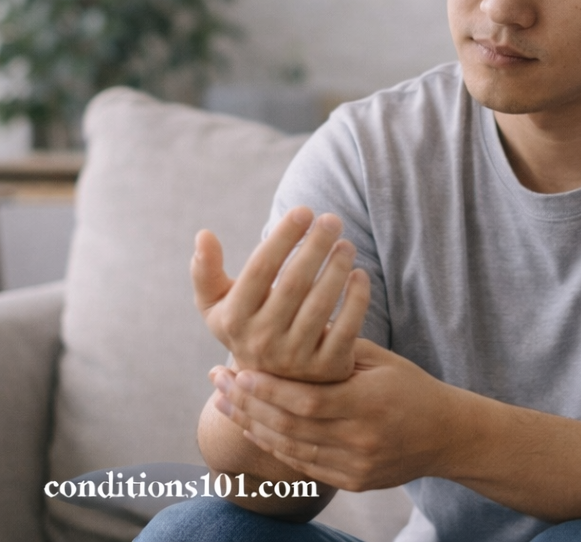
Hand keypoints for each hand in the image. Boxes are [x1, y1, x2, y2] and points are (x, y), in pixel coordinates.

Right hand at [192, 206, 370, 381]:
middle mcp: (262, 341)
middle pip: (294, 283)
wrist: (272, 386)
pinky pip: (347, 327)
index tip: (304, 210)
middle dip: (315, 246)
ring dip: (337, 268)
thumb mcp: (218, 306)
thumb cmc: (247, 327)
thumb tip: (203, 234)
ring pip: (321, 304)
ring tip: (346, 244)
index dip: (282, 237)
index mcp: (235, 319)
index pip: (260, 269)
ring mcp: (295, 359)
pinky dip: (357, 298)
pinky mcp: (327, 368)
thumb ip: (205, 272)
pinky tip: (360, 273)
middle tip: (332, 219)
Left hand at [208, 337, 463, 491]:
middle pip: (291, 427)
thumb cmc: (410, 386)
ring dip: (253, 427)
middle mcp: (360, 439)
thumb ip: (339, 348)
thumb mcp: (381, 360)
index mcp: (369, 403)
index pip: (307, 401)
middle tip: (217, 385)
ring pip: (291, 450)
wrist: (445, 433)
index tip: (237, 372)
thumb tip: (295, 322)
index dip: (268, 390)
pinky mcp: (353, 482)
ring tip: (225, 406)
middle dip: (248, 406)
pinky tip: (254, 429)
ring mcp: (356, 465)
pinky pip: (304, 466)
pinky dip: (275, 448)